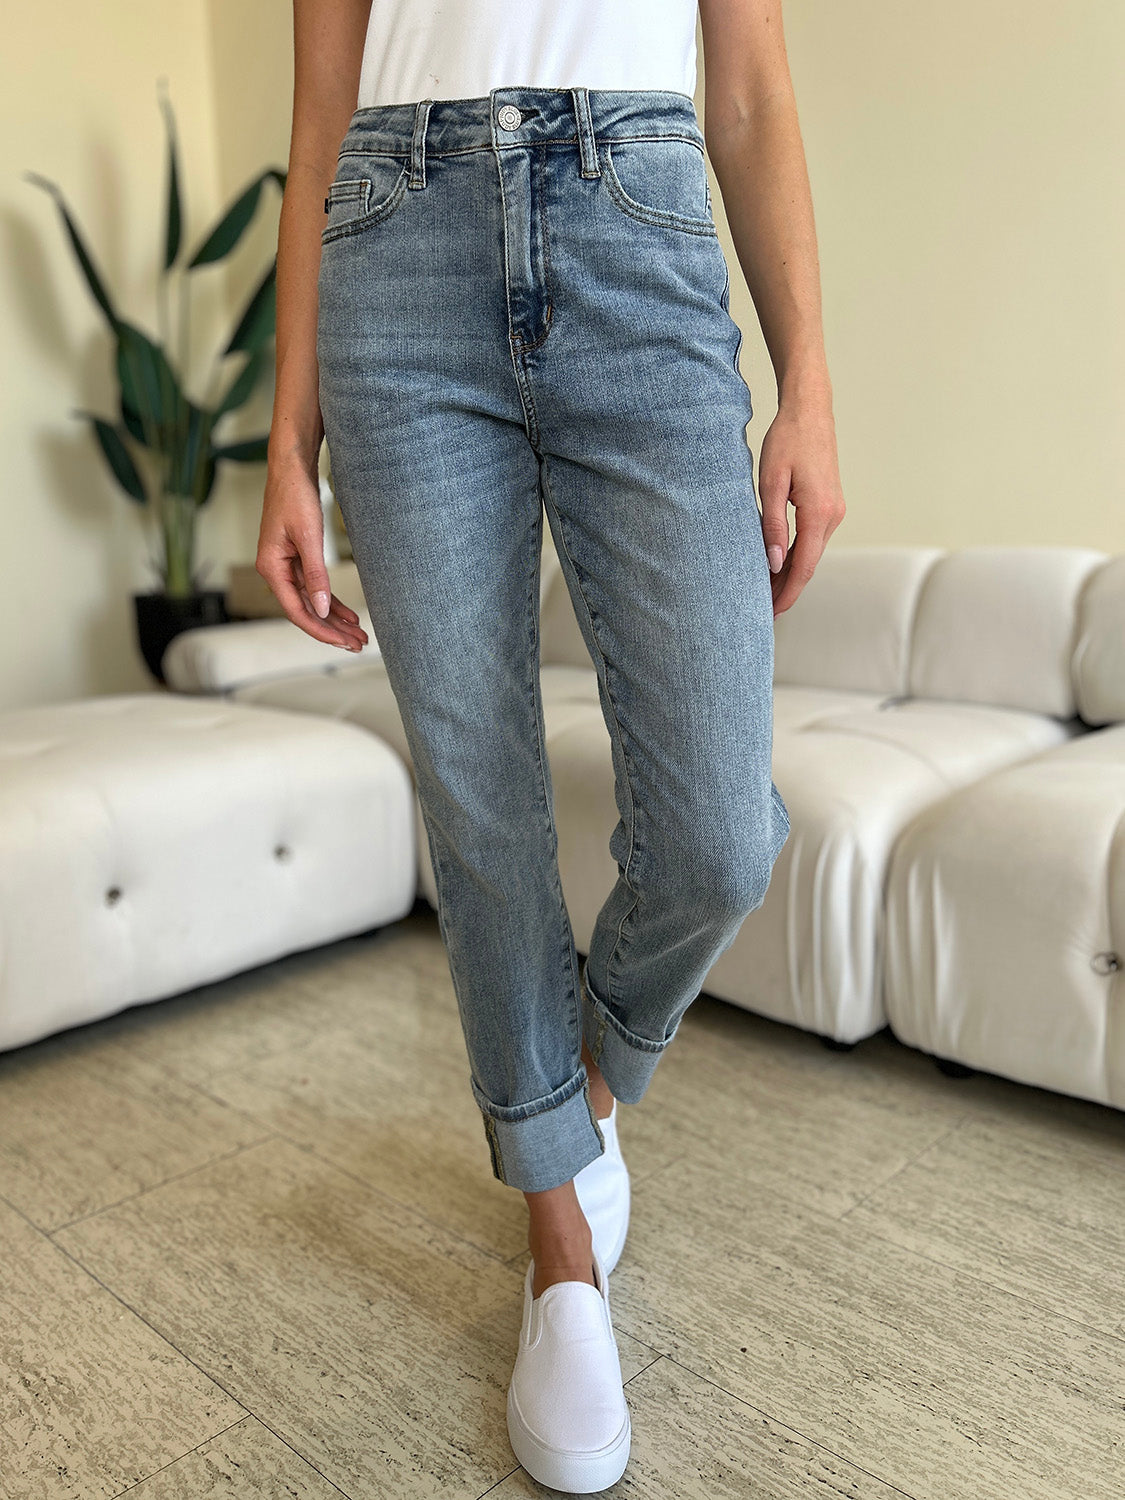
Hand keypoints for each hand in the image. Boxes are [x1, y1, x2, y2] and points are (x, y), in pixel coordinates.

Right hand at [256, 456, 368, 651]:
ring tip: (359, 634)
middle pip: (306, 611)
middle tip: (359, 644)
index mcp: (271, 568)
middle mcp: (275, 571)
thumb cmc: (295, 497)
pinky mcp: (297, 559)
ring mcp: (286, 566)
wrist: (291, 469)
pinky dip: (331, 602)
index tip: (343, 642)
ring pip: (313, 602)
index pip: (297, 611)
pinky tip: (348, 614)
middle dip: (333, 630)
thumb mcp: (309, 537)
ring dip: (335, 619)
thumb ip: (316, 575)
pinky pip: (314, 588)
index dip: (321, 630)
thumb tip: (323, 609)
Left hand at [757, 396, 845, 616]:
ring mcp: (835, 511)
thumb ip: (772, 525)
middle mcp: (833, 516)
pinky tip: (779, 566)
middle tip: (761, 612)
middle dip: (786, 590)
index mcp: (819, 513)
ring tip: (765, 593)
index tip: (771, 614)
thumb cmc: (786, 441)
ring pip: (811, 554)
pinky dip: (796, 556)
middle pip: (808, 565)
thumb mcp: (771, 483)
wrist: (810, 411)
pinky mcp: (830, 505)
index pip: (802, 566)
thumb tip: (772, 563)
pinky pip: (812, 539)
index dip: (787, 593)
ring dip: (790, 574)